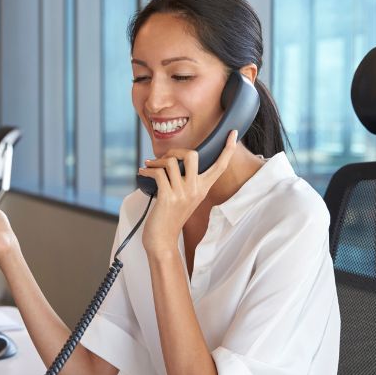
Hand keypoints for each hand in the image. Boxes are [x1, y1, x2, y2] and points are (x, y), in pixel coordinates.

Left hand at [137, 130, 237, 254]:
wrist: (162, 240)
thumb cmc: (170, 218)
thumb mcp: (185, 198)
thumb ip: (186, 181)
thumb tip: (175, 160)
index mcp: (203, 189)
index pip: (220, 166)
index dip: (227, 149)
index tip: (233, 133)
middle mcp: (195, 189)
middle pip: (194, 155)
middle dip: (176, 151)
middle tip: (165, 158)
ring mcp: (182, 194)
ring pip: (172, 162)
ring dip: (156, 161)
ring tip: (149, 165)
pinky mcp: (168, 197)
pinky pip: (158, 173)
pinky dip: (147, 169)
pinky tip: (142, 171)